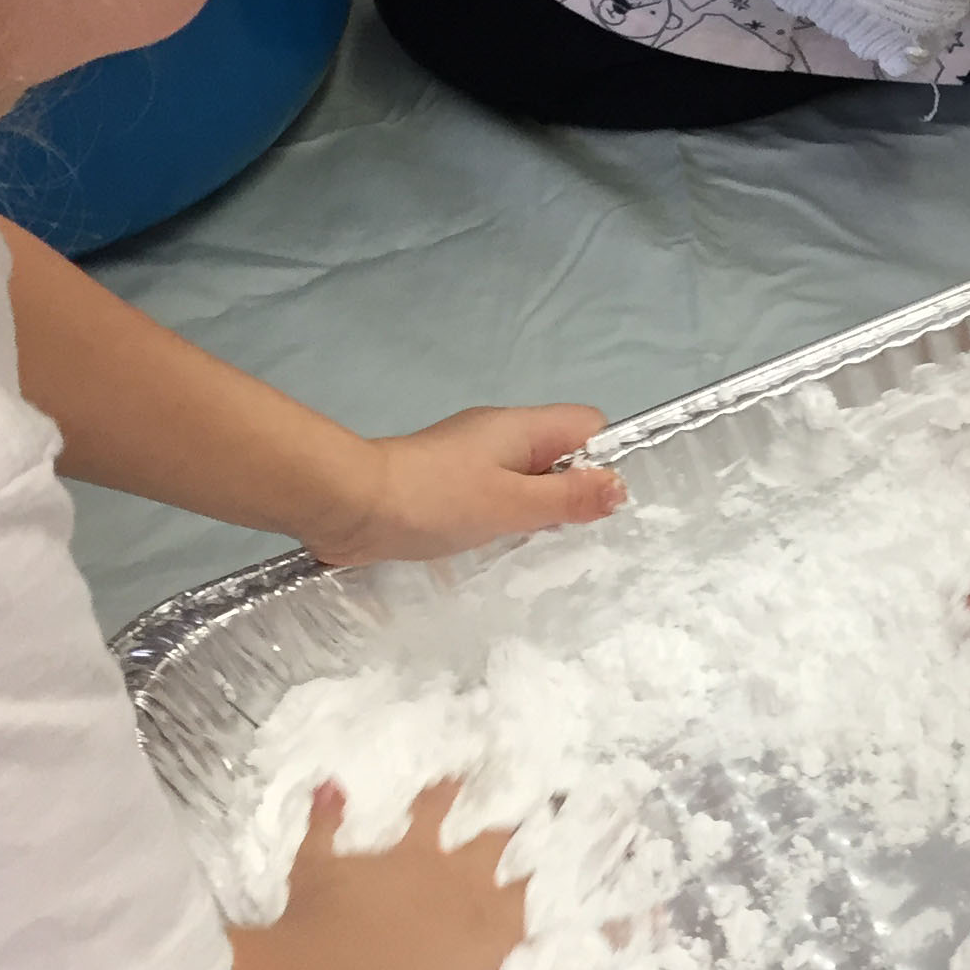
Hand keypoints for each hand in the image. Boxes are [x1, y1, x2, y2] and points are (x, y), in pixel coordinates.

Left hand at [278, 781, 527, 969]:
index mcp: (486, 921)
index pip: (521, 894)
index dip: (532, 879)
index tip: (542, 865)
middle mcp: (451, 879)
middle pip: (487, 846)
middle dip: (499, 834)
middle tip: (510, 822)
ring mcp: (396, 861)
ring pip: (425, 815)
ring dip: (437, 797)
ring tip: (448, 783)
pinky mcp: (341, 860)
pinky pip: (329, 832)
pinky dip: (326, 813)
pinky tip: (328, 793)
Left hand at [302, 404, 624, 566]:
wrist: (348, 505)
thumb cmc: (434, 500)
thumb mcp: (511, 504)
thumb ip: (567, 497)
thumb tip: (621, 487)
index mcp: (522, 427)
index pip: (589, 425)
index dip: (606, 459)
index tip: (599, 505)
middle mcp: (501, 434)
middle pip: (562, 452)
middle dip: (575, 490)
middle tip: (571, 534)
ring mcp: (472, 457)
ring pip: (529, 476)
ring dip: (539, 508)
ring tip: (536, 544)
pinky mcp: (448, 483)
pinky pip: (498, 492)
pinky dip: (507, 516)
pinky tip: (499, 545)